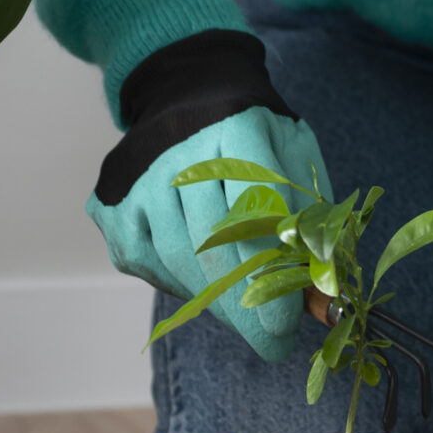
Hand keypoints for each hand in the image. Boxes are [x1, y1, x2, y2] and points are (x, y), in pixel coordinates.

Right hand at [91, 105, 328, 361]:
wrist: (187, 92)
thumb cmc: (253, 131)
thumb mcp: (295, 153)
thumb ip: (312, 216)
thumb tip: (321, 293)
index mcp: (235, 126)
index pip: (257, 211)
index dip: (275, 273)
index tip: (291, 320)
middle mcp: (179, 150)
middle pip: (212, 244)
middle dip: (245, 304)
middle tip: (271, 341)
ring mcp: (138, 177)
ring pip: (176, 259)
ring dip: (214, 300)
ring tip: (245, 322)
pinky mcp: (111, 201)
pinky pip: (145, 261)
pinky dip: (177, 283)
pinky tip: (204, 286)